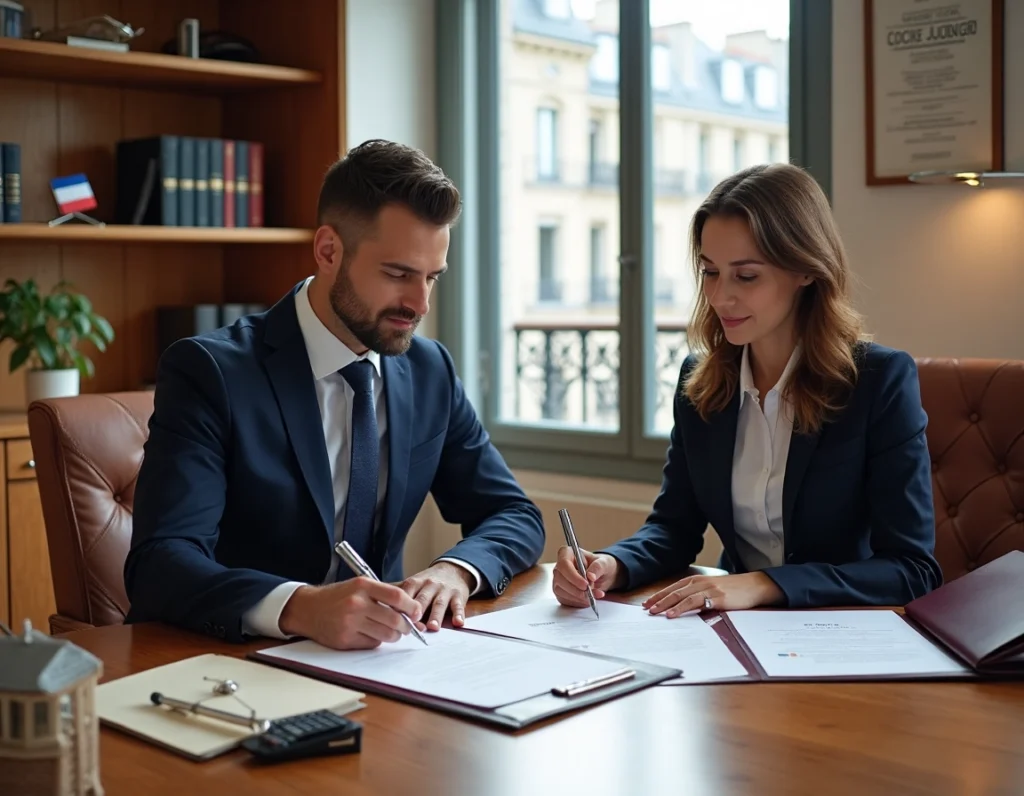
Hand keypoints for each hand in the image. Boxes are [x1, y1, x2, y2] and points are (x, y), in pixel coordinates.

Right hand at [279, 578, 424, 649]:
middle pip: (394, 619)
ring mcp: (349, 623)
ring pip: (386, 635)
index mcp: (362, 586)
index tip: (416, 612)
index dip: (411, 606)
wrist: (308, 609)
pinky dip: (376, 641)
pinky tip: (370, 634)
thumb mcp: (359, 586)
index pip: (396, 596)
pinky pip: (372, 644)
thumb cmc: (338, 596)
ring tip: (391, 631)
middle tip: (407, 627)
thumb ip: (383, 595)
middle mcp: (356, 603)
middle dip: (406, 626)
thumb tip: (412, 610)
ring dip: (393, 635)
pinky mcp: (344, 639)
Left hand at [399, 562, 473, 630]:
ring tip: (432, 627)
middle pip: (422, 599)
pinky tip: (458, 623)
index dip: (399, 606)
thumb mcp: (413, 583)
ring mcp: (444, 591)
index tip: (393, 617)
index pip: (405, 594)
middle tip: (412, 625)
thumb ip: (396, 593)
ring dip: (436, 615)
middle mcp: (430, 585)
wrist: (454, 571)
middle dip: (417, 612)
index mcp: (415, 583)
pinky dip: (459, 615)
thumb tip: (373, 601)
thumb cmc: (428, 583)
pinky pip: (458, 606)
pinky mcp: (459, 596)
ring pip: (439, 604)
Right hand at [552, 546, 623, 607]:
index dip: (573, 576)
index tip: (585, 584)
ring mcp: (558, 580)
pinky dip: (577, 602)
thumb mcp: (604, 563)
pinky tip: (587, 600)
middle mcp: (560, 567)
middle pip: (560, 579)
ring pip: (560, 591)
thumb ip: (598, 567)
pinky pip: (564, 600)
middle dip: (576, 589)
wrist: (602, 576)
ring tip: (593, 596)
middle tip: (590, 593)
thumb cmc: (601, 566)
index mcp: (567, 553)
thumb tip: (590, 576)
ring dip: (578, 597)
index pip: (564, 564)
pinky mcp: (560, 592)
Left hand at [643, 572, 784, 617]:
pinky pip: (694, 603)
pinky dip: (681, 608)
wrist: (754, 586)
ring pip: (680, 596)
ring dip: (665, 605)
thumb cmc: (734, 590)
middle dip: (657, 600)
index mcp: (697, 581)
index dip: (659, 595)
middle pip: (673, 592)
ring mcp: (707, 589)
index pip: (673, 588)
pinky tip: (672, 614)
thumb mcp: (713, 591)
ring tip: (654, 612)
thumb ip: (698, 596)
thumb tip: (683, 608)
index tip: (647, 603)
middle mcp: (700, 582)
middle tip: (645, 609)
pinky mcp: (716, 597)